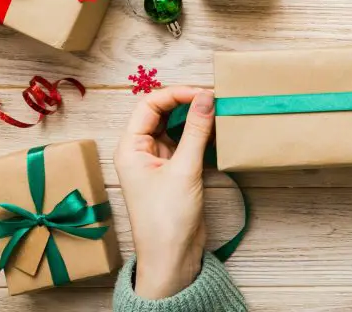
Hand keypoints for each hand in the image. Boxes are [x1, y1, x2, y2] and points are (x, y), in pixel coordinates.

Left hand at [115, 87, 214, 298]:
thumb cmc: (167, 218)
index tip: (203, 93)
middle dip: (187, 103)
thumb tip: (206, 98)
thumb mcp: (184, 169)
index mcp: (131, 147)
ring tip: (219, 113)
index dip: (176, 94)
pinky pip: (187, 144)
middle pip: (163, 114)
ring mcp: (159, 162)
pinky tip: (218, 133)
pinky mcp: (175, 172)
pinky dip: (202, 136)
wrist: (172, 257)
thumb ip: (197, 131)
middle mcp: (142, 151)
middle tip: (215, 100)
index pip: (150, 105)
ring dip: (196, 120)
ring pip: (177, 128)